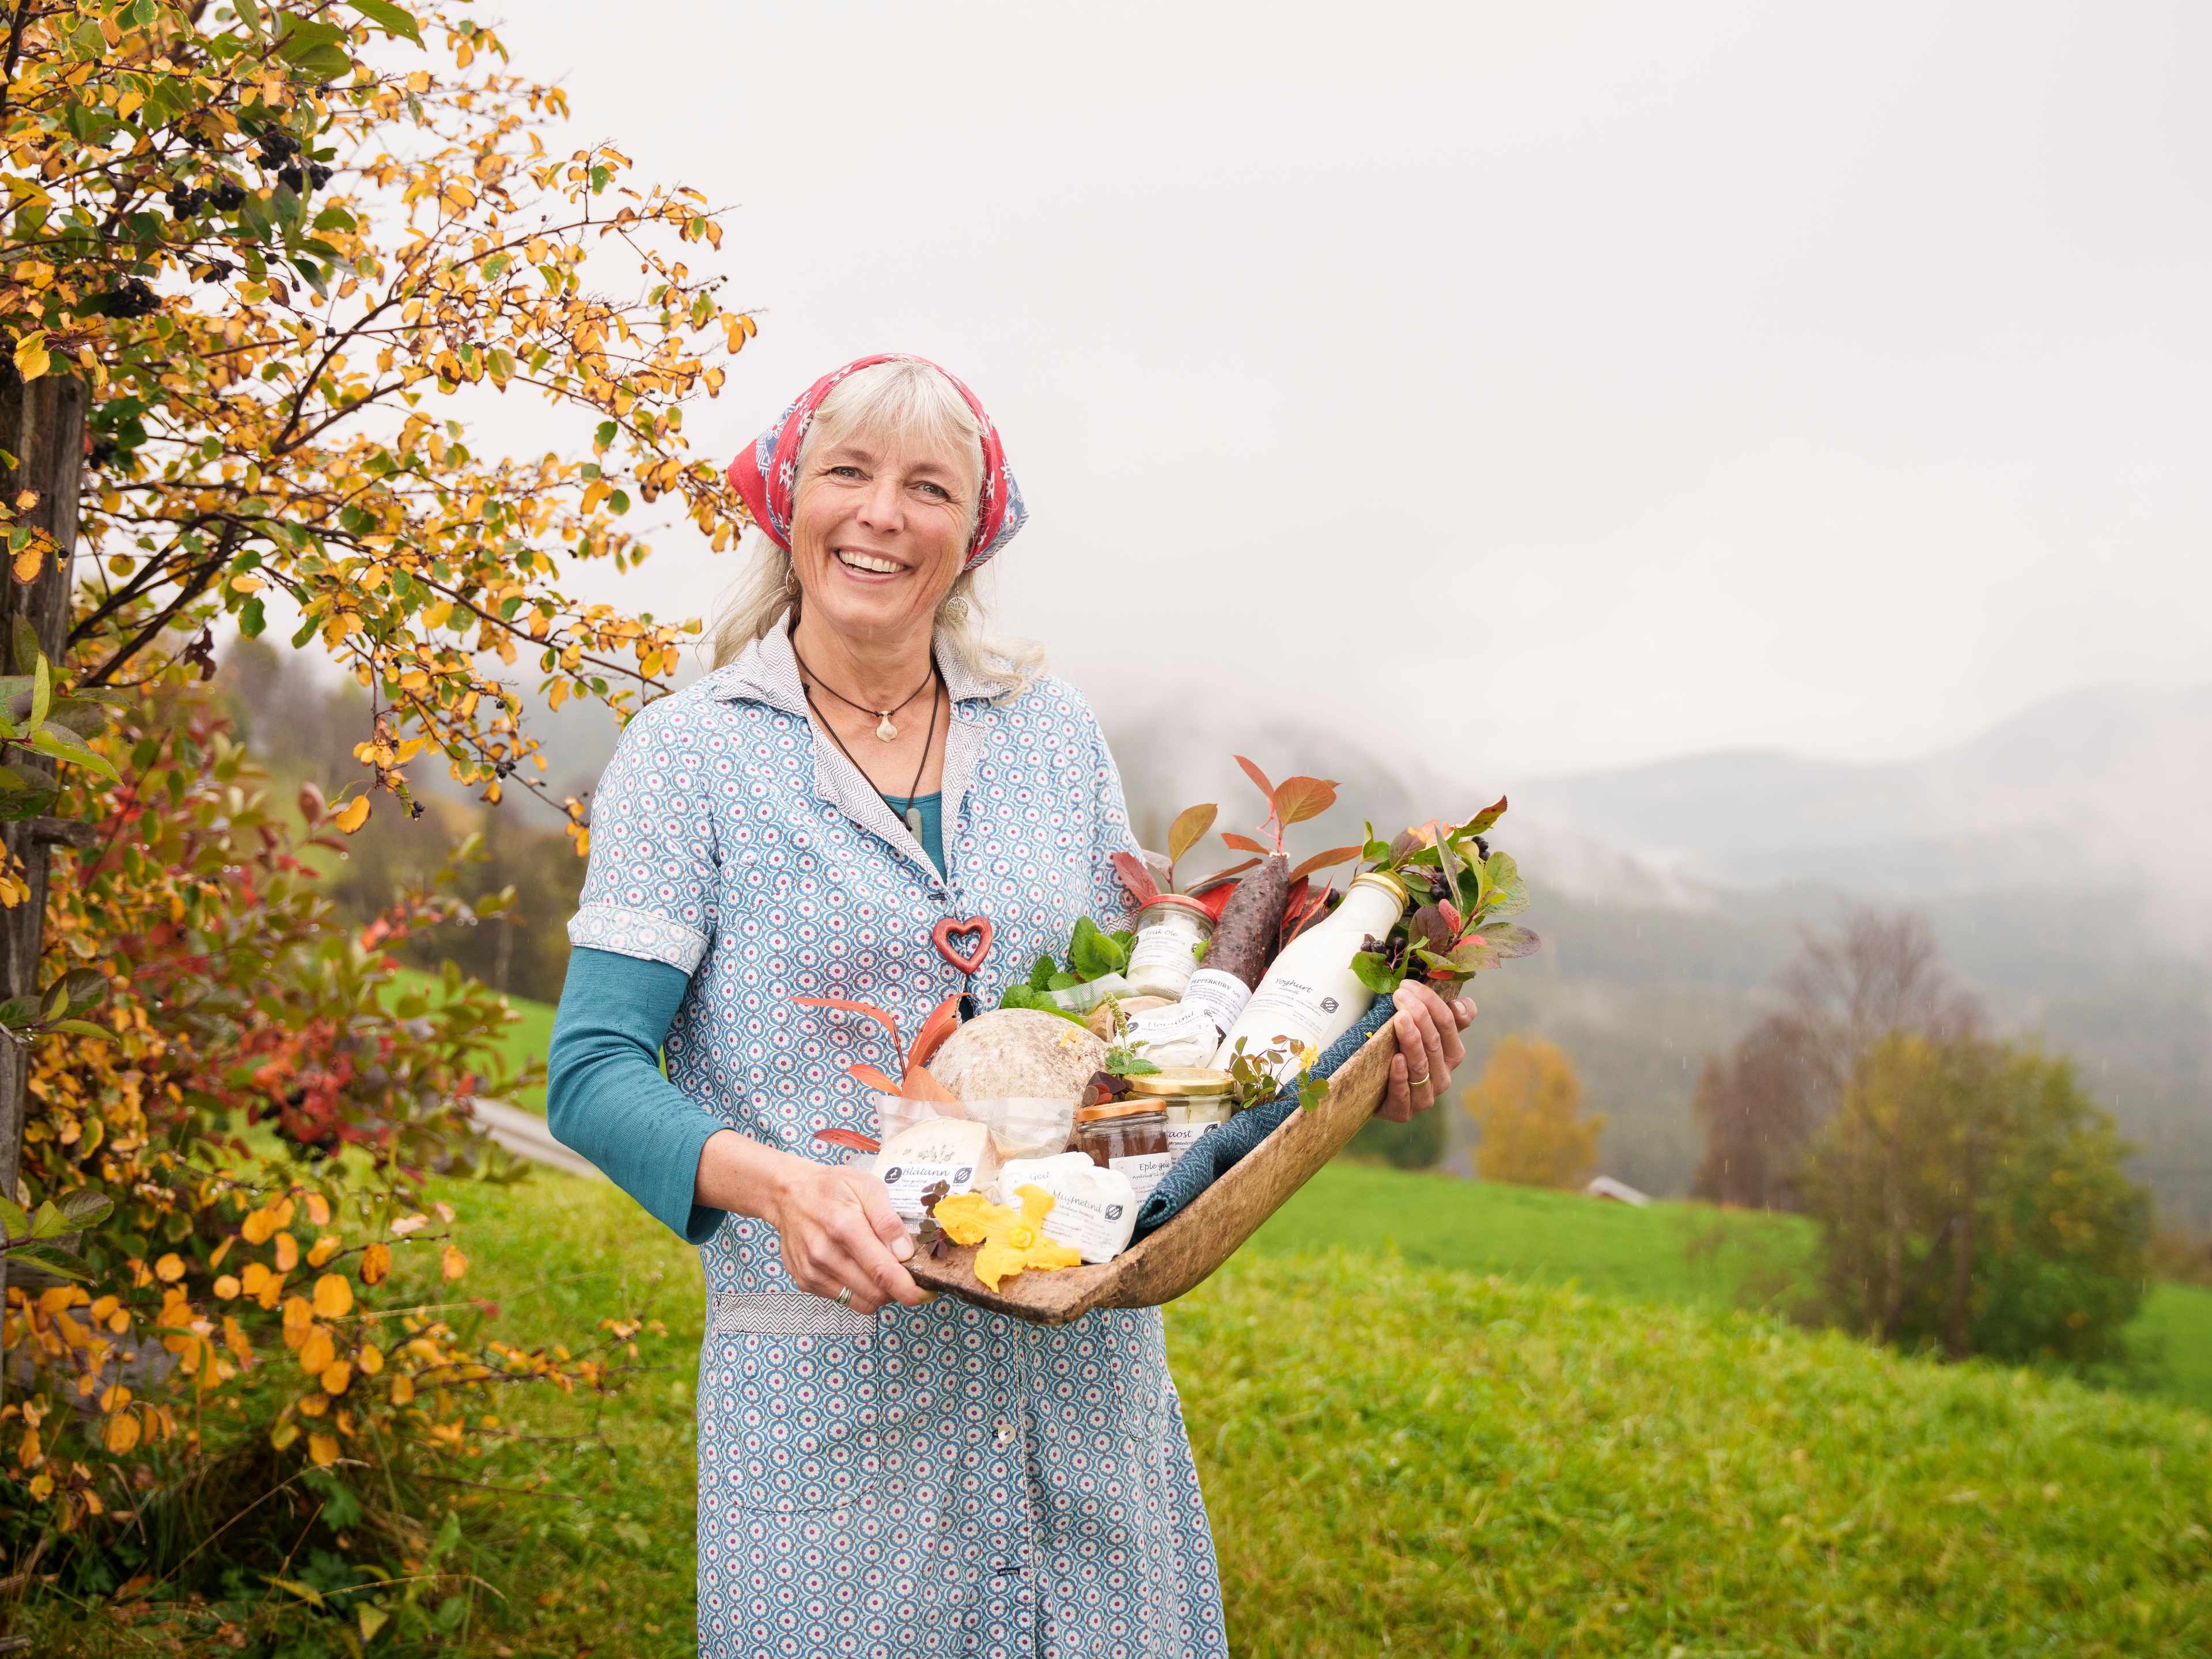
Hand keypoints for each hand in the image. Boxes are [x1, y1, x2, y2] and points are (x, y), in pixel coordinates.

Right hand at [696, 1131, 922, 1313]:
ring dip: (879, 1292)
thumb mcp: (867, 1187)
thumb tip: (906, 1253)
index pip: (882, 1271)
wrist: (788, 1193)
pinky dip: (858, 1290)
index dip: (908, 1290)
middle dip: (897, 1289)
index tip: (926, 1294)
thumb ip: (888, 1221)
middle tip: (904, 1271)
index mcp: (845, 1228)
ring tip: (879, 1267)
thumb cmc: (831, 1187)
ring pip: (861, 1302)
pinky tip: (856, 1267)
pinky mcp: (805, 1282)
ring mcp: (812, 1272)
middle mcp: (825, 1255)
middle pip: (875, 1293)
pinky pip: (844, 1299)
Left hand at [1377, 982, 1473, 1122]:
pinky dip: (1400, 1077)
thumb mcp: (1419, 1029)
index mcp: (1452, 1053)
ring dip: (1411, 1040)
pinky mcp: (1402, 1112)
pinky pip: (1403, 1095)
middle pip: (1435, 1042)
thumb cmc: (1396, 1050)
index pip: (1450, 1023)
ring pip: (1421, 1066)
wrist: (1370, 1088)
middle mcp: (1443, 1076)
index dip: (1432, 1002)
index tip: (1409, 985)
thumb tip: (1462, 1004)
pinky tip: (1396, 1060)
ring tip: (1399, 1019)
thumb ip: (1442, 1016)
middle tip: (1399, 995)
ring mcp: (1424, 1096)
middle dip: (1419, 1015)